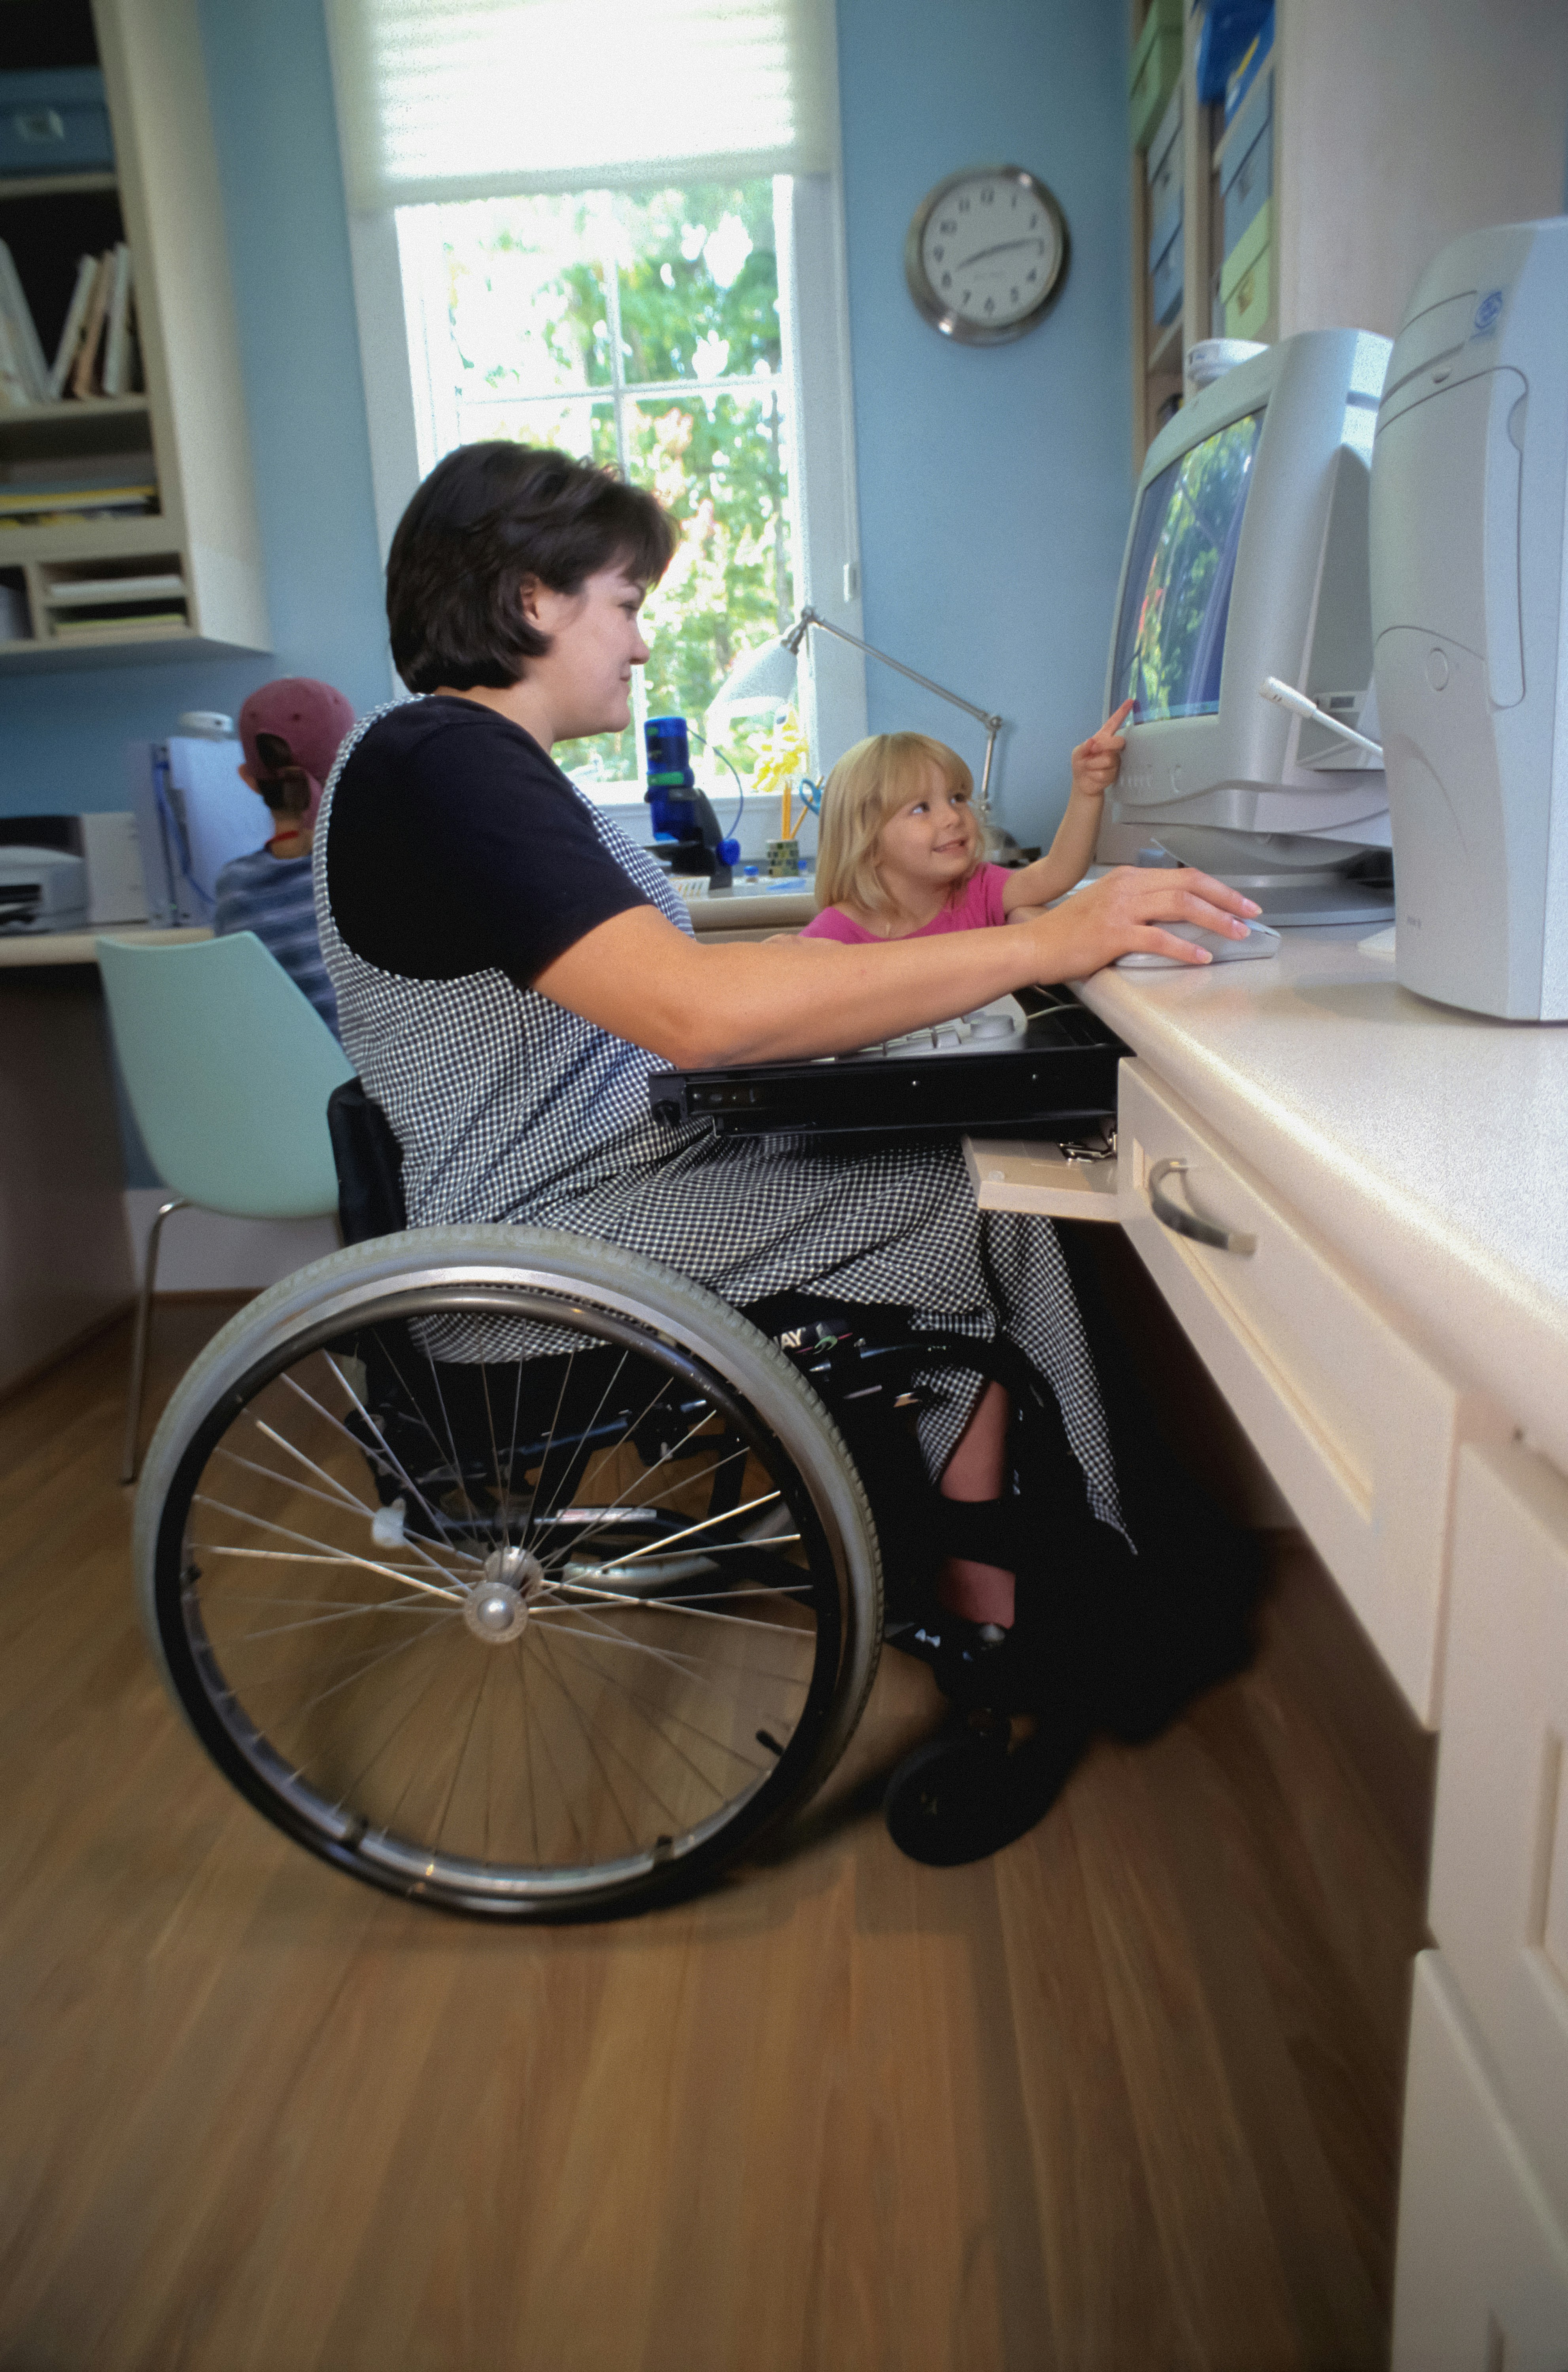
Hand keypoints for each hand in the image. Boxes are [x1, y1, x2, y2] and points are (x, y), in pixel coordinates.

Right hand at [1022, 865, 1261, 976]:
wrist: (1035, 944)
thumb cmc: (1068, 931)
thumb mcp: (1107, 904)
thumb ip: (1139, 904)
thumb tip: (1173, 916)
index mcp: (1129, 877)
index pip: (1182, 875)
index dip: (1216, 887)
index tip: (1238, 901)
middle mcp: (1128, 886)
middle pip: (1189, 884)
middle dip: (1226, 898)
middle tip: (1251, 913)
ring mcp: (1121, 909)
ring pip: (1180, 905)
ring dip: (1214, 919)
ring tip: (1236, 933)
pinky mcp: (1114, 934)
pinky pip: (1158, 938)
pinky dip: (1184, 947)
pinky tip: (1201, 955)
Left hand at [1070, 698, 1134, 801]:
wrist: (1083, 784)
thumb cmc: (1081, 764)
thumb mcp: (1077, 753)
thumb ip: (1082, 747)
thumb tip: (1091, 742)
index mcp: (1103, 737)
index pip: (1113, 723)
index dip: (1122, 712)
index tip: (1130, 701)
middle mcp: (1112, 747)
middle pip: (1118, 741)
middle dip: (1105, 745)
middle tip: (1093, 750)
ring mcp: (1115, 760)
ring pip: (1108, 760)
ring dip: (1092, 765)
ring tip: (1088, 767)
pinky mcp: (1114, 773)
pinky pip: (1103, 773)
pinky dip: (1093, 775)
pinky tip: (1092, 775)